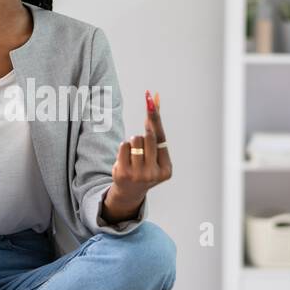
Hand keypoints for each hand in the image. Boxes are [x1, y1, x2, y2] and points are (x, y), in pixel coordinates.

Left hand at [105, 90, 171, 218]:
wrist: (129, 192)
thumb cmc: (145, 167)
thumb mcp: (154, 154)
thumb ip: (156, 132)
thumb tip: (154, 102)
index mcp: (166, 169)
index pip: (161, 137)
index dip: (155, 117)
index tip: (151, 98)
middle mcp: (154, 173)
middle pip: (147, 136)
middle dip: (143, 136)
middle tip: (140, 146)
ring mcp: (138, 175)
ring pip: (135, 139)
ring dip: (133, 142)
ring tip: (133, 156)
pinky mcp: (123, 173)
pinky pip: (123, 145)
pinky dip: (124, 147)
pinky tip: (125, 158)